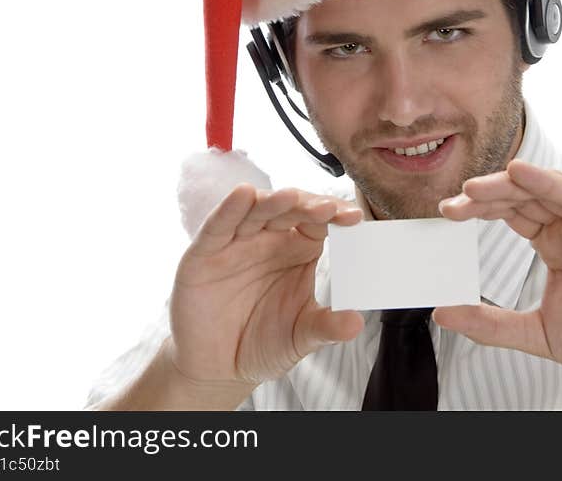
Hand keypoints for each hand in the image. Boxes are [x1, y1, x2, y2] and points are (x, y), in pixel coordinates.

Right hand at [168, 184, 363, 386]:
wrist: (217, 368)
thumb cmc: (262, 344)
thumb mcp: (301, 337)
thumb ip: (326, 327)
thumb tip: (356, 323)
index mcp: (299, 250)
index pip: (320, 222)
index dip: (336, 215)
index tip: (355, 218)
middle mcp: (269, 239)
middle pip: (290, 209)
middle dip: (309, 205)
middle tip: (329, 208)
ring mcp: (237, 242)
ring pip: (255, 210)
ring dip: (273, 201)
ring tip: (290, 197)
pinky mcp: (205, 252)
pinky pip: (219, 225)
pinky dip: (230, 208)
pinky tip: (243, 194)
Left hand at [434, 159, 561, 396]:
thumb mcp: (537, 332)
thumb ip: (491, 323)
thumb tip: (441, 313)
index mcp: (554, 244)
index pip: (509, 213)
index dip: (477, 209)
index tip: (445, 214)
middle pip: (523, 197)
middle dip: (485, 197)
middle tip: (451, 204)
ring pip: (549, 192)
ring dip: (510, 185)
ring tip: (473, 188)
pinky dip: (554, 185)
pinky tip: (524, 174)